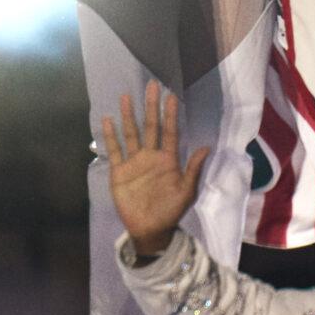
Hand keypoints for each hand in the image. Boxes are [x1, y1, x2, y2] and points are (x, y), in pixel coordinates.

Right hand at [100, 81, 211, 255]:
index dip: (170, 115)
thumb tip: (206, 147)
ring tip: (126, 97)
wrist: (149, 229)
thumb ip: (193, 169)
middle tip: (152, 85)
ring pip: (131, 133)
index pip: (169, 132)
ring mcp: (134, 161)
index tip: (171, 96)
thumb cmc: (170, 210)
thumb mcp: (186, 192)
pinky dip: (110, 136)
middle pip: (150, 127)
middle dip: (151, 107)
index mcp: (168, 160)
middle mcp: (150, 155)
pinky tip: (108, 120)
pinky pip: (114, 150)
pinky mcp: (119, 170)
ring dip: (128, 116)